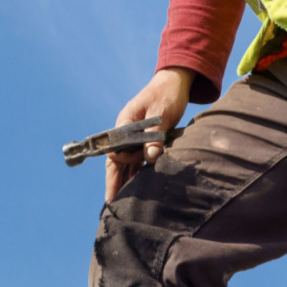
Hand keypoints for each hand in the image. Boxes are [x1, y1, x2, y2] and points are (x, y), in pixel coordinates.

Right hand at [105, 67, 193, 201]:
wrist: (175, 83)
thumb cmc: (166, 95)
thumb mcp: (161, 115)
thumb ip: (154, 136)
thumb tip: (151, 158)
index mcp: (124, 123)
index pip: (115, 150)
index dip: (118, 168)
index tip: (120, 183)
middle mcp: (125, 132)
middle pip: (116, 161)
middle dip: (114, 182)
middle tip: (112, 203)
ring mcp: (134, 137)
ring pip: (126, 163)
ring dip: (124, 180)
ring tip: (122, 202)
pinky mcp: (145, 140)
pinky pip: (137, 160)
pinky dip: (136, 173)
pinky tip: (137, 187)